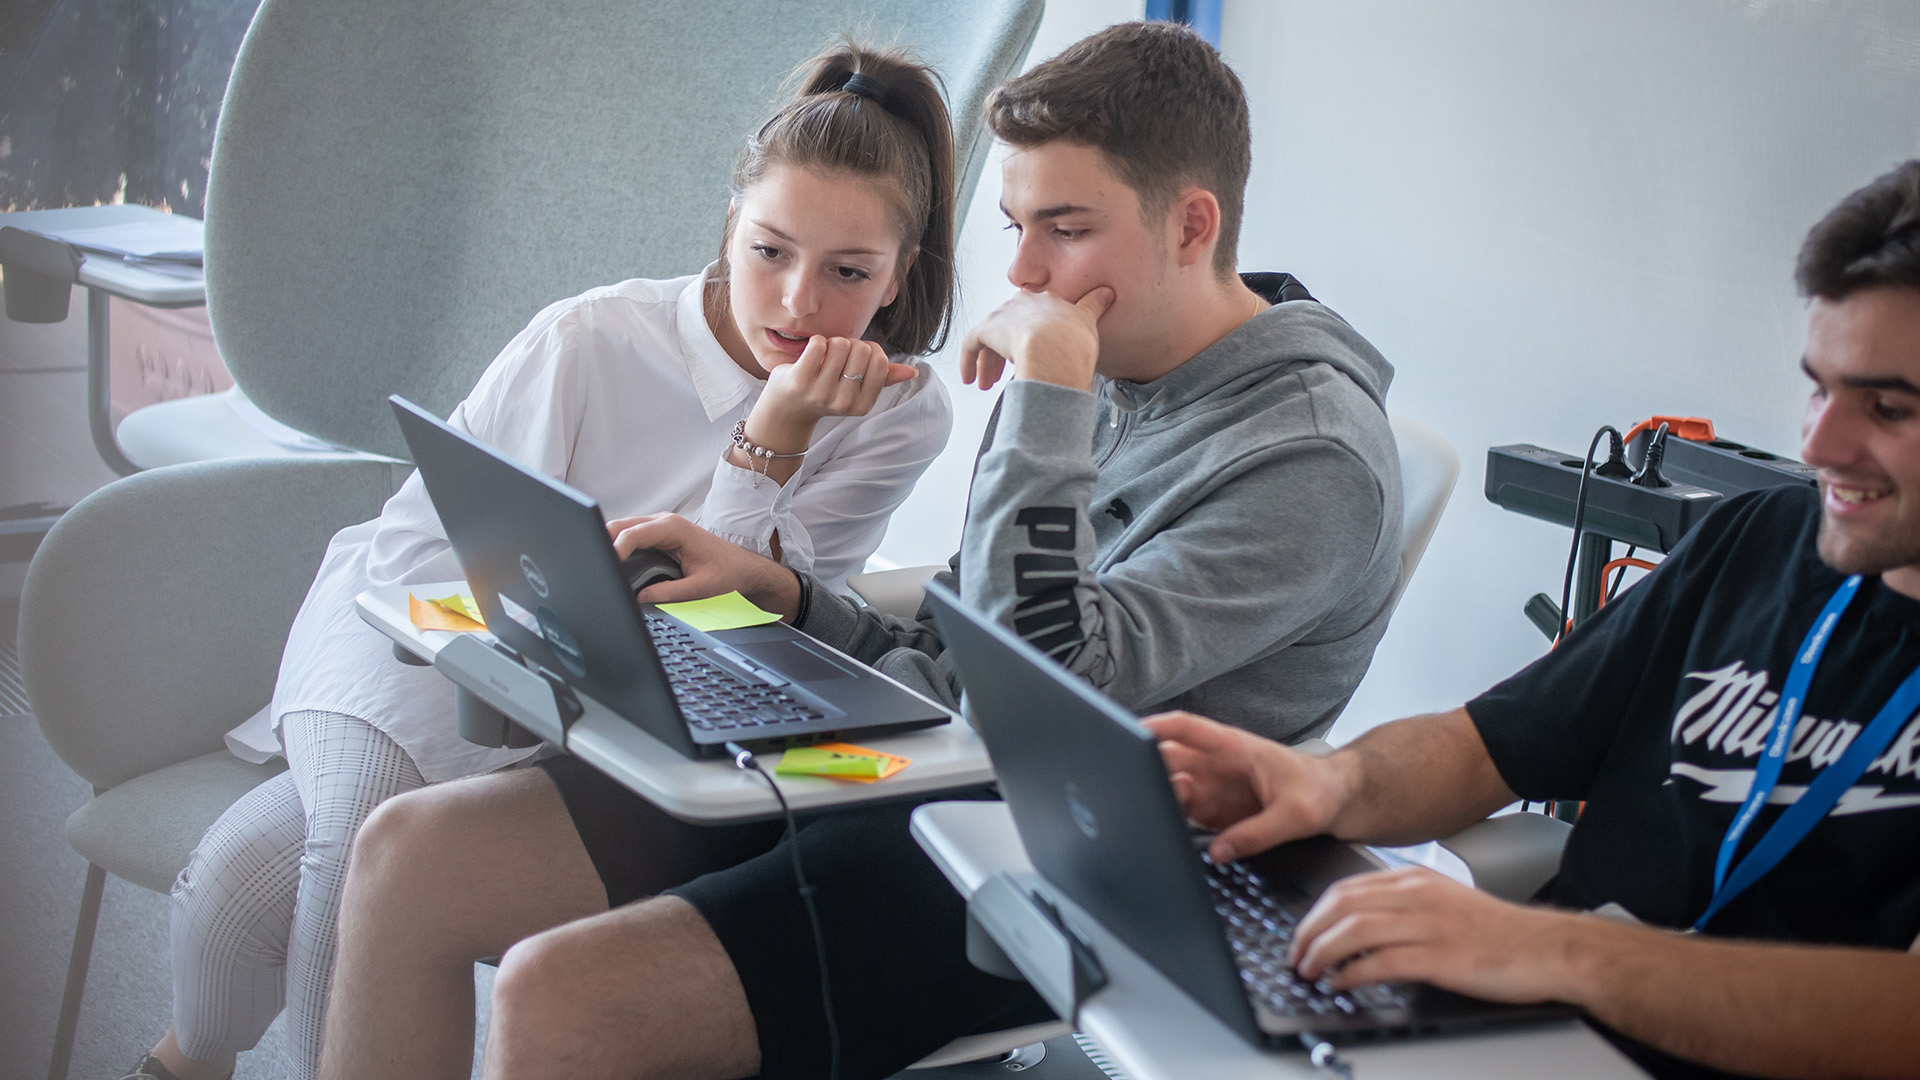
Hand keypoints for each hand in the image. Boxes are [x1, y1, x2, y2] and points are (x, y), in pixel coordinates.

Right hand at [605, 514, 800, 617]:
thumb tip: (639, 598)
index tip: (603, 566)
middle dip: (604, 542)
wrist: (745, 569)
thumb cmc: (729, 574)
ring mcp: (661, 527)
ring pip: (624, 530)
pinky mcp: (660, 536)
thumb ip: (667, 593)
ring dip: (611, 544)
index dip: (613, 549)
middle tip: (592, 566)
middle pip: (621, 526)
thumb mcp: (699, 588)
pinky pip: (632, 537)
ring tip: (599, 566)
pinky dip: (620, 547)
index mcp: (673, 529)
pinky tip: (614, 564)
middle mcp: (665, 522)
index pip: (632, 533)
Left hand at [754, 336, 916, 442]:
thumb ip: (883, 378)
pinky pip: (819, 344)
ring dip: (833, 343)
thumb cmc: (826, 392)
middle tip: (838, 357)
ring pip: (841, 344)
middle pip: (861, 349)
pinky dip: (817, 342)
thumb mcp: (856, 390)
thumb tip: (912, 372)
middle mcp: (843, 403)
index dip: (870, 349)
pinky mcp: (799, 380)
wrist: (787, 409)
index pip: (880, 362)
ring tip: (825, 357)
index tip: (857, 356)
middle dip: (850, 345)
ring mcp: (820, 392)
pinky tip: (812, 353)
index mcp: (862, 405)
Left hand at [960, 286, 1112, 390]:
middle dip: (1005, 351)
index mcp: (1048, 300)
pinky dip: (969, 361)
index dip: (1030, 336)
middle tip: (1003, 376)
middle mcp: (1024, 302)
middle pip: (1010, 327)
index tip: (1028, 355)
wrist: (1056, 349)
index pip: (1034, 316)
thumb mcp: (1088, 323)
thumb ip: (1094, 307)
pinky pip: (971, 343)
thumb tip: (1109, 292)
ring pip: (991, 338)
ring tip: (987, 385)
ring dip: (988, 362)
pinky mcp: (987, 329)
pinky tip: (970, 379)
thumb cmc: (1076, 344)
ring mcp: (1004, 315)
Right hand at [1143, 711, 1345, 862]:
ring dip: (1157, 796)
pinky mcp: (1212, 810)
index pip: (1188, 729)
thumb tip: (1219, 852)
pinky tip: (1162, 828)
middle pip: (1169, 757)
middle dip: (1147, 767)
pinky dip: (1168, 818)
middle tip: (1134, 786)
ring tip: (1150, 812)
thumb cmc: (1320, 792)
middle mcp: (1216, 764)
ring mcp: (1211, 786)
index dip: (1158, 727)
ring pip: (1169, 785)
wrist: (1335, 800)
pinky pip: (1180, 811)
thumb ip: (1257, 834)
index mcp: (1235, 748)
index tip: (1132, 733)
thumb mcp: (1296, 814)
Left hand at [1286, 865, 1596, 1004]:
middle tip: (1296, 955)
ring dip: (1322, 952)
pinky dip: (1352, 974)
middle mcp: (1418, 895)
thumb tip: (1359, 926)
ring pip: (1354, 930)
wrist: (1548, 948)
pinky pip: (1381, 962)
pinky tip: (1342, 985)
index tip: (1301, 933)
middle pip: (1342, 905)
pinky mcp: (1441, 956)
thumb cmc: (1500, 932)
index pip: (1347, 887)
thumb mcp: (1445, 901)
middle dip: (1308, 932)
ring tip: (1309, 971)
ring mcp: (1429, 924)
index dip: (1314, 912)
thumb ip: (1404, 905)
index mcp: (1416, 878)